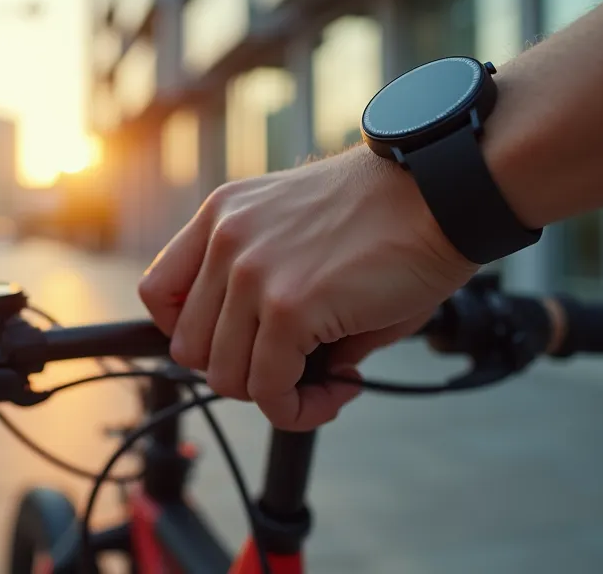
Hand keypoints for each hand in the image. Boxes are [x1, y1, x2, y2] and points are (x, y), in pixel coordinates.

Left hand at [138, 145, 477, 429]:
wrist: (443, 192)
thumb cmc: (391, 214)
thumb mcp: (302, 238)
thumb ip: (267, 293)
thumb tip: (275, 371)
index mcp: (223, 214)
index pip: (159, 292)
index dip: (193, 334)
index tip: (239, 345)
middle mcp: (226, 239)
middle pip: (190, 348)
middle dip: (244, 370)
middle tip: (298, 368)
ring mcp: (253, 273)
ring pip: (226, 377)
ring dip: (276, 394)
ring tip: (326, 380)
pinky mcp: (290, 308)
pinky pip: (270, 391)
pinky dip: (301, 408)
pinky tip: (342, 388)